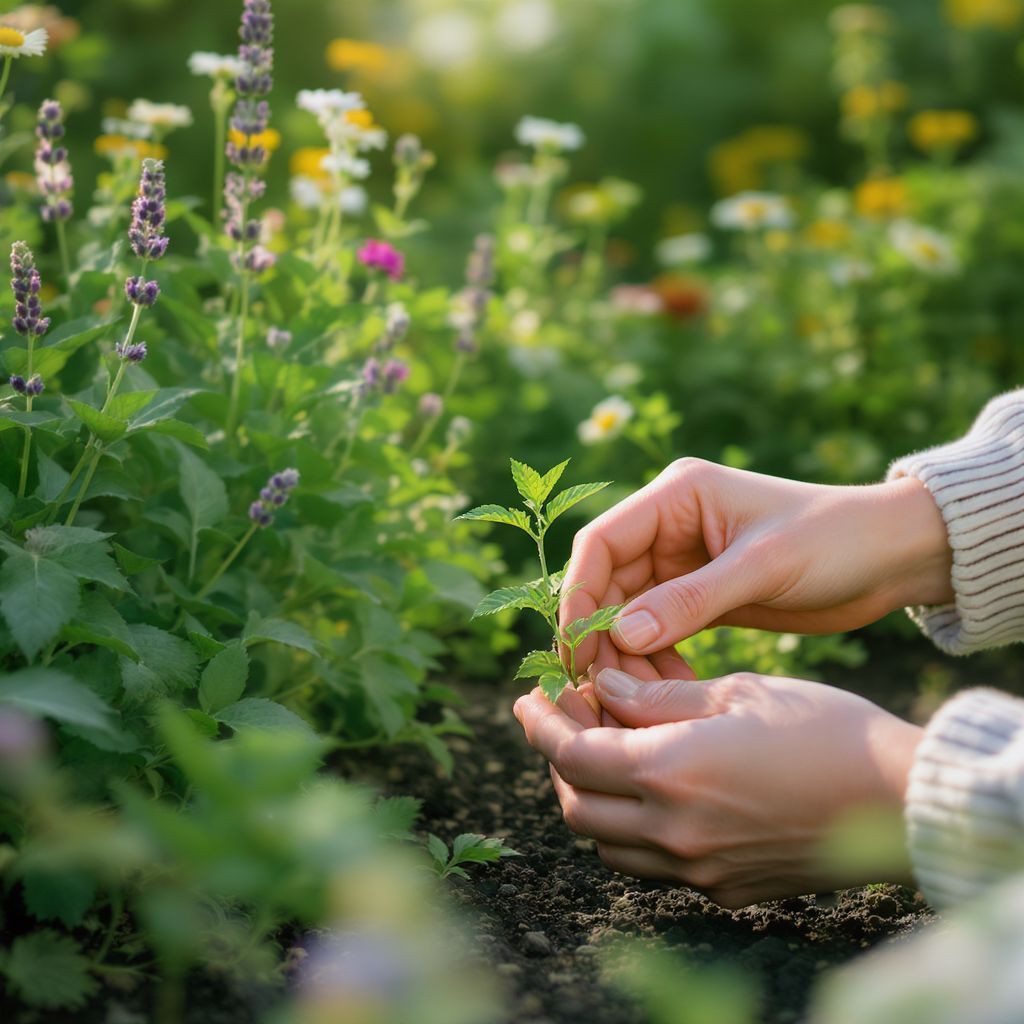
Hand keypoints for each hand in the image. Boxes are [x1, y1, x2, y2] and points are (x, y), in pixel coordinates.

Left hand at [513, 669, 922, 907]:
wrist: (900, 798)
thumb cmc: (822, 729)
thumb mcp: (736, 692)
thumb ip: (658, 697)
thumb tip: (604, 690)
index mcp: (671, 774)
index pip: (572, 756)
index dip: (541, 726)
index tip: (528, 700)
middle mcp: (675, 831)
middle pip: (578, 807)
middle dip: (558, 762)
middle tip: (565, 722)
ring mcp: (699, 869)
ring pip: (608, 845)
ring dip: (590, 799)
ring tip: (603, 755)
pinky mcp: (726, 890)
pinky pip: (652, 867)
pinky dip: (632, 831)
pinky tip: (651, 794)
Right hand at [561, 459, 953, 677]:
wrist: (894, 556)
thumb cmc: (836, 540)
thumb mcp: (764, 566)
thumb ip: (690, 599)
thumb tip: (619, 636)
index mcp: (676, 496)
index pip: (601, 542)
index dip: (580, 594)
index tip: (577, 648)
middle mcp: (670, 524)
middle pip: (607, 582)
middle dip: (601, 635)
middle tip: (601, 688)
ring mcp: (683, 562)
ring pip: (628, 612)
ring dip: (626, 654)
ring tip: (637, 699)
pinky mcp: (701, 595)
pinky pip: (658, 630)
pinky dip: (654, 659)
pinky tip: (667, 688)